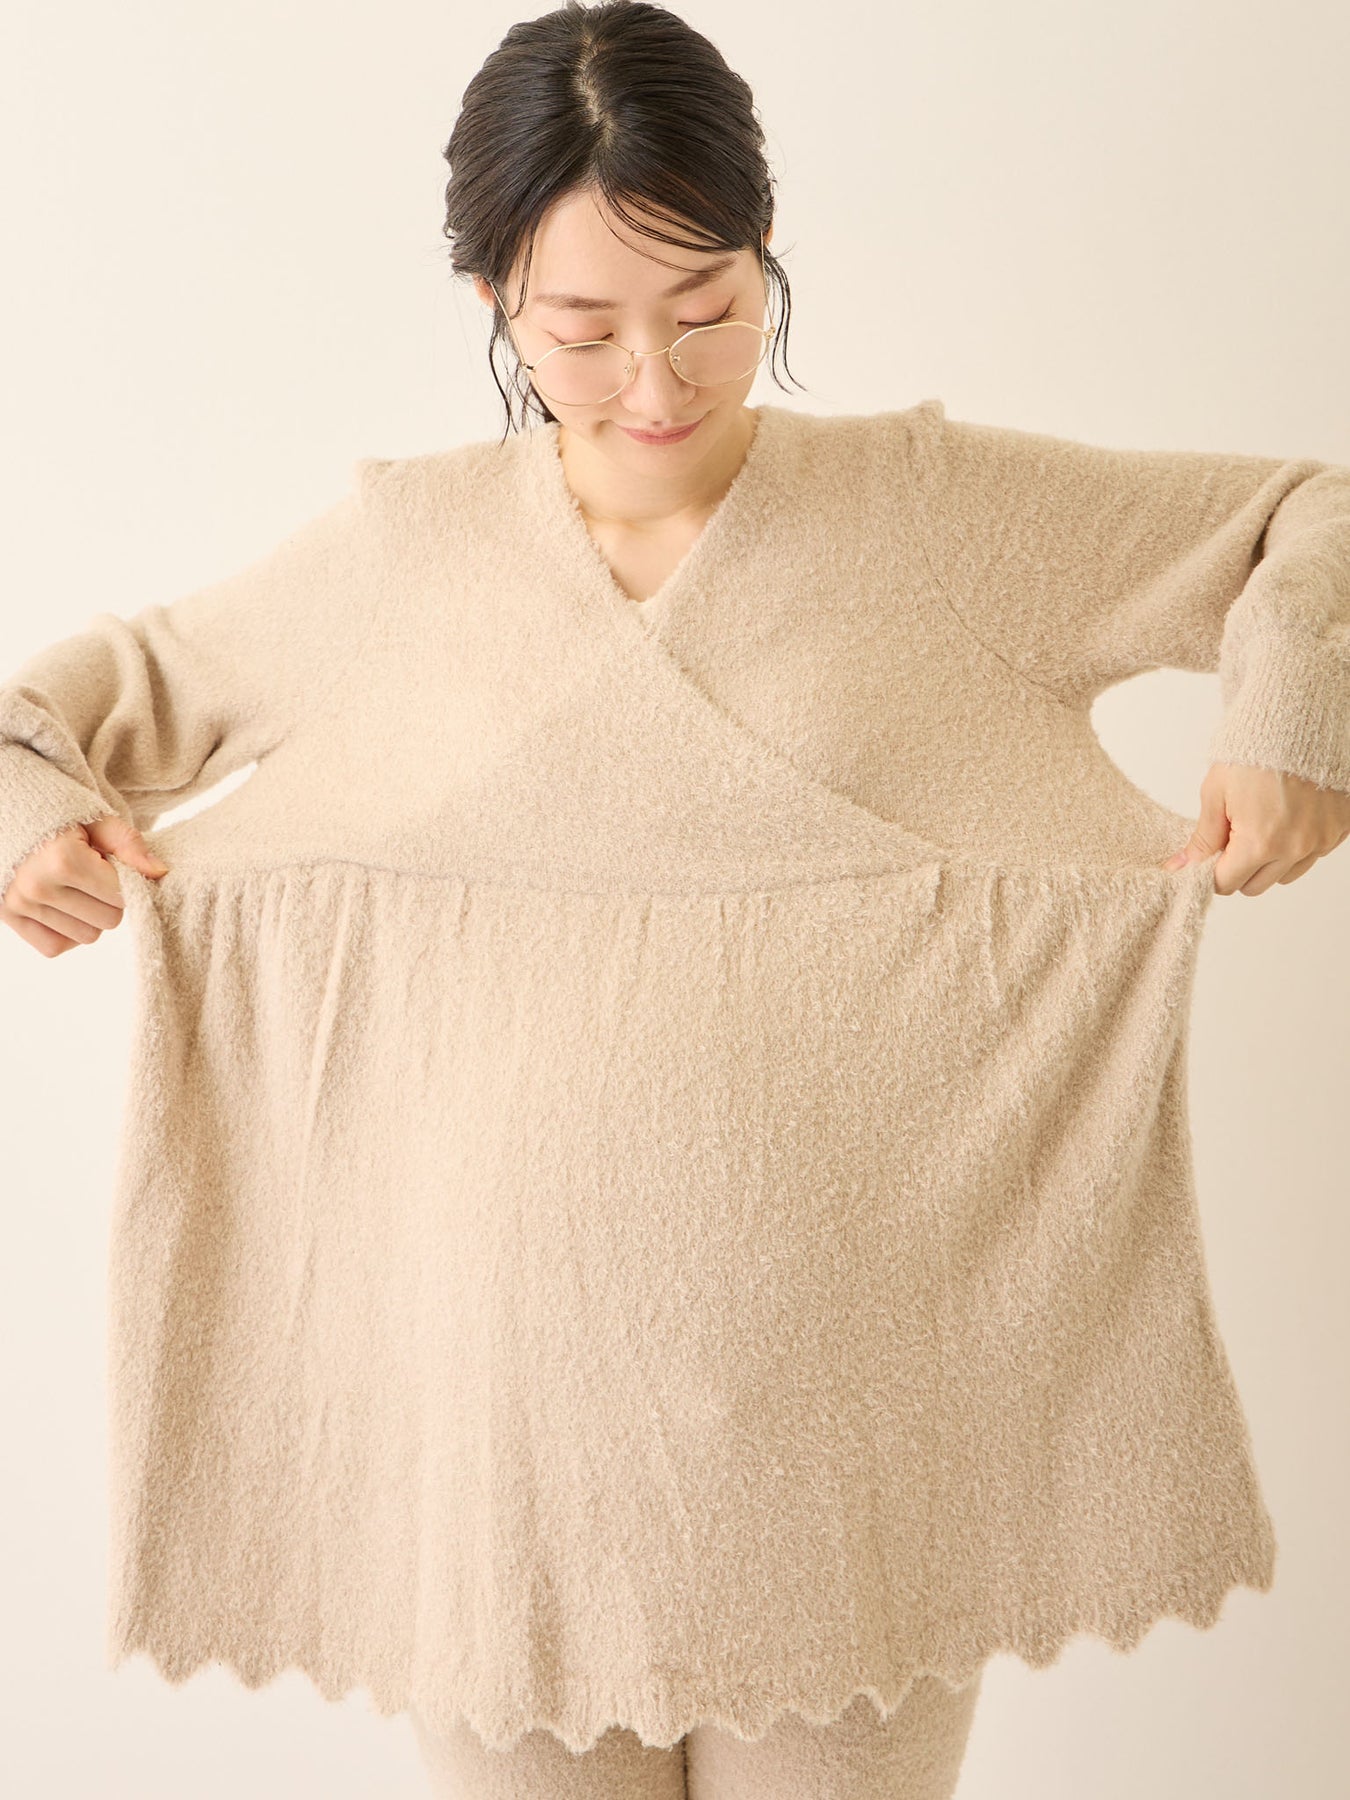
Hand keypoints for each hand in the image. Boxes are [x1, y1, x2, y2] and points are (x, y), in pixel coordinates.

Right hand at [1, 815, 168, 956]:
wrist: (8, 812)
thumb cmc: (56, 814)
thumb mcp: (96, 820)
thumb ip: (129, 845)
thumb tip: (160, 873)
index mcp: (62, 860)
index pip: (121, 897)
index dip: (123, 882)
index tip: (108, 865)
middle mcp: (37, 887)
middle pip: (107, 921)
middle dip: (108, 900)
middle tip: (91, 876)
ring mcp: (19, 904)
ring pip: (85, 937)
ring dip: (88, 917)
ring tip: (73, 887)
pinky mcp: (7, 916)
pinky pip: (54, 947)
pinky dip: (65, 933)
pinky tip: (62, 906)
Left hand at [1159, 763, 1349, 895]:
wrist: (1298, 720)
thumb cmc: (1253, 751)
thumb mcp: (1216, 793)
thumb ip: (1202, 838)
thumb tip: (1180, 868)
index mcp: (1260, 842)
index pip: (1226, 884)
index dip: (1213, 870)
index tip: (1211, 851)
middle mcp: (1296, 848)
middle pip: (1255, 886)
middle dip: (1239, 868)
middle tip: (1235, 834)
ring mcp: (1322, 840)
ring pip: (1285, 874)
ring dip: (1269, 860)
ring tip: (1263, 821)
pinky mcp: (1340, 830)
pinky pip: (1312, 855)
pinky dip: (1296, 845)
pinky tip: (1288, 817)